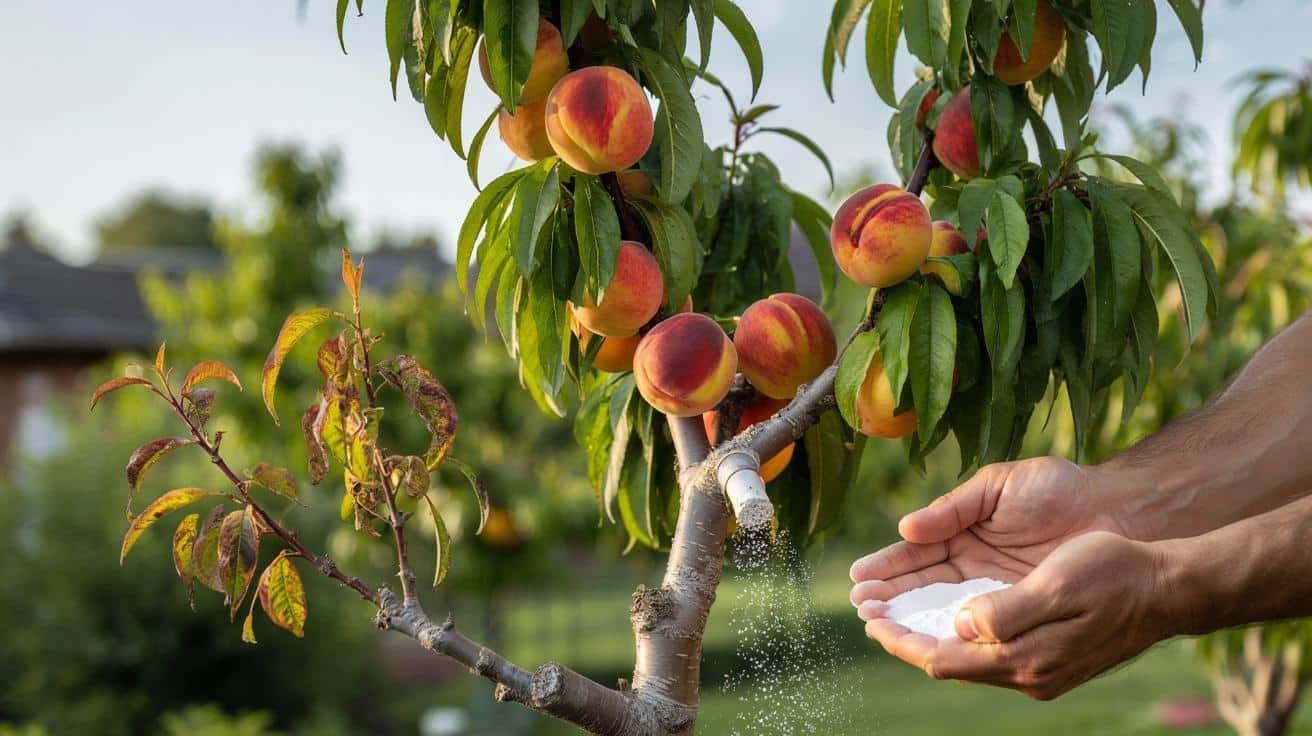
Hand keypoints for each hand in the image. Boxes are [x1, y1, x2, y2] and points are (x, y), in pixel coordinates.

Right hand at [850, 457, 1125, 607]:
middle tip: (862, 607)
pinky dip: (951, 632)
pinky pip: (980, 624)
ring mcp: (994, 589)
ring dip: (910, 617)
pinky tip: (924, 637)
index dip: (886, 566)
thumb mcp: (999, 487)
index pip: (915, 553)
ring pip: (942, 608)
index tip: (859, 577)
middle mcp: (972, 564)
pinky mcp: (1018, 609)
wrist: (1117, 511)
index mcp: (962, 530)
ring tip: (877, 623)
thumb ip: (953, 508)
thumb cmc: (1059, 489)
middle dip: (889, 596)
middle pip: (920, 585)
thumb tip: (906, 527)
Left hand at [861, 531, 1171, 699]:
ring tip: (895, 613)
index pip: (943, 659)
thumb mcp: (1057, 584)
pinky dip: (958, 634)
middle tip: (870, 614)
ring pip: (967, 658)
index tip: (870, 619)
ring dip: (929, 635)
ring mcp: (1041, 670)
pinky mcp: (1049, 657)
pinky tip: (945, 616)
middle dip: (907, 637)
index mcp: (1026, 658)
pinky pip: (989, 652)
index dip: (902, 640)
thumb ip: (1004, 612)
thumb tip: (959, 627)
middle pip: (949, 663)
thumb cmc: (1113, 573)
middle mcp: (1029, 673)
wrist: (1167, 587)